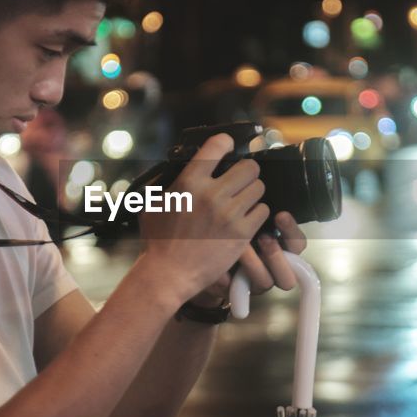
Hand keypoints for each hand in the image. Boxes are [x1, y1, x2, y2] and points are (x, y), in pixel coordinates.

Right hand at [138, 134, 268, 300]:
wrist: (168, 274)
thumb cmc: (157, 240)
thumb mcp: (153, 204)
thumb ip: (165, 183)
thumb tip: (173, 168)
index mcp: (189, 182)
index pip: (218, 145)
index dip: (226, 143)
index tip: (227, 147)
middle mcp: (211, 194)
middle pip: (249, 167)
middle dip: (246, 172)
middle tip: (240, 180)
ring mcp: (229, 214)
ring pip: (259, 188)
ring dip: (252, 193)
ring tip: (243, 201)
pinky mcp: (241, 233)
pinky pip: (263, 211)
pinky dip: (257, 213)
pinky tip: (246, 218)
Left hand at [189, 212, 308, 306]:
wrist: (197, 254)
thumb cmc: (222, 228)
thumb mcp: (239, 213)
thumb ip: (250, 203)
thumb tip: (254, 183)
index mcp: (278, 247)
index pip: (297, 243)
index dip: (292, 232)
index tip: (281, 215)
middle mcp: (270, 268)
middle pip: (290, 272)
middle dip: (276, 254)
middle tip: (263, 237)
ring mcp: (253, 281)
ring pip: (266, 282)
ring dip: (254, 264)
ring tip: (240, 249)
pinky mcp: (235, 290)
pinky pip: (238, 289)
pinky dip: (228, 278)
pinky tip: (220, 269)